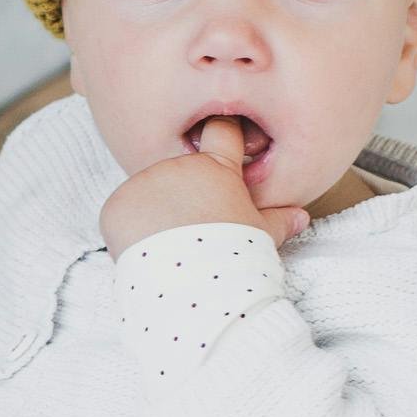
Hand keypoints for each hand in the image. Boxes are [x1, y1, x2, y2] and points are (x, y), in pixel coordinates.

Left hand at [101, 117, 309, 255]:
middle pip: (178, 175)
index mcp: (216, 168)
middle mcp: (177, 166)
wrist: (194, 285)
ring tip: (171, 248)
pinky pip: (121, 214)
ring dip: (154, 215)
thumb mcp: (261, 235)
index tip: (222, 134)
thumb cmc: (234, 257)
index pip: (222, 131)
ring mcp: (143, 183)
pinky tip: (146, 252)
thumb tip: (301, 217)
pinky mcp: (116, 206)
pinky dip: (129, 231)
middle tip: (193, 234)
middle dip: (183, 198)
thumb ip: (278, 220)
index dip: (223, 131)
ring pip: (147, 196)